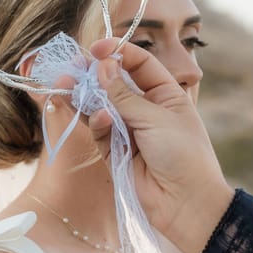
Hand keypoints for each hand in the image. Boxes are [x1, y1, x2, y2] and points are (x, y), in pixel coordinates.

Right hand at [82, 39, 234, 252]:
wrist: (186, 203)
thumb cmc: (184, 155)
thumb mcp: (157, 118)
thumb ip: (124, 95)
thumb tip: (101, 67)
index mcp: (165, 94)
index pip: (138, 64)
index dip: (117, 53)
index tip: (95, 49)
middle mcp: (145, 109)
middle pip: (113, 83)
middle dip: (92, 74)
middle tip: (72, 68)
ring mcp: (129, 130)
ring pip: (100, 107)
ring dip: (84, 96)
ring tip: (66, 86)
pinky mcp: (115, 152)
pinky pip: (99, 131)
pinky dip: (96, 124)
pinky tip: (101, 120)